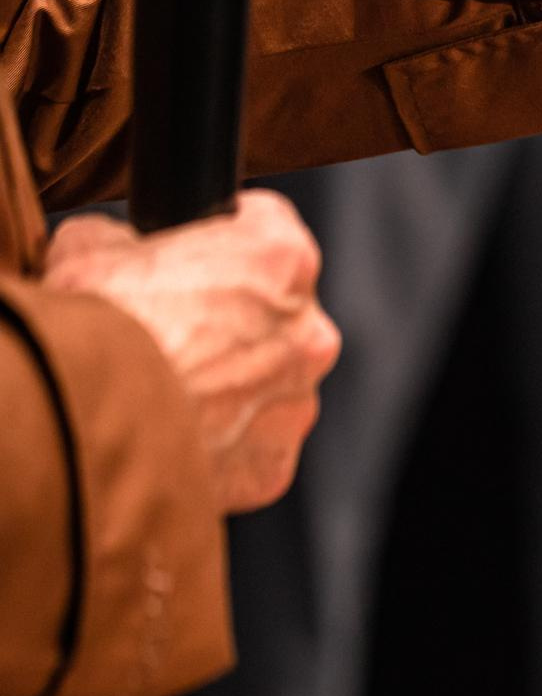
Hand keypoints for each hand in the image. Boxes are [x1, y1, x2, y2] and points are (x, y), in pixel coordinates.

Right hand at [43, 192, 340, 514]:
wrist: (79, 419)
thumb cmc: (92, 324)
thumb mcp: (89, 246)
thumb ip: (126, 242)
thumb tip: (119, 251)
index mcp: (281, 259)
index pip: (268, 230)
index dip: (225, 240)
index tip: (196, 256)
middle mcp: (309, 331)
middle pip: (278, 317)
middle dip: (232, 322)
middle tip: (170, 334)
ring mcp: (298, 404)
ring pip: (270, 387)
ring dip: (230, 387)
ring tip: (164, 391)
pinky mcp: (273, 465)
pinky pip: (251, 447)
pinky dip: (219, 444)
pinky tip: (171, 436)